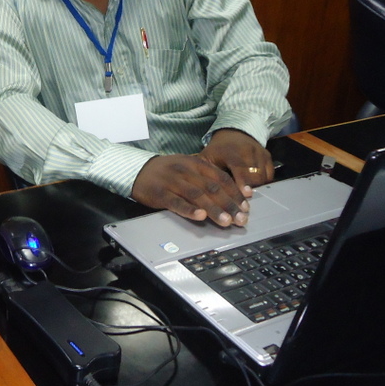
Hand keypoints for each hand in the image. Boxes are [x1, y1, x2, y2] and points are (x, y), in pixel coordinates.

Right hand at [131, 154, 248, 226]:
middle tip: (241, 219)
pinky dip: (190, 210)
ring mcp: (173, 181)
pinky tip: (200, 216)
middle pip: (213, 188)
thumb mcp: (188, 167)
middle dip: (229, 205)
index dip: (235, 193)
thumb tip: (233, 193)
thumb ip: (207, 177)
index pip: (221, 178)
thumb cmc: (167, 172)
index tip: (246, 207)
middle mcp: (186, 171)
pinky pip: (177, 202)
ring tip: (226, 222)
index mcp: (196, 163)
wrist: (138, 170)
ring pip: (198, 196)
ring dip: (214, 210)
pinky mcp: (160, 193)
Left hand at [198, 129, 273, 197]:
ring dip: (256, 187)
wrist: (233, 133)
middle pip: (254, 174)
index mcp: (230, 151)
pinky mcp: (267, 156)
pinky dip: (263, 182)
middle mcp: (248, 150)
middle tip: (244, 201)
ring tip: (247, 194)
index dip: (243, 181)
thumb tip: (207, 193)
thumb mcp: (206, 159)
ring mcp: (259, 153)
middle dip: (251, 189)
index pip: (239, 167)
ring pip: (263, 176)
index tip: (246, 194)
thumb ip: (206, 174)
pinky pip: (269, 174)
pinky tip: (253, 186)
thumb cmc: (217, 151)